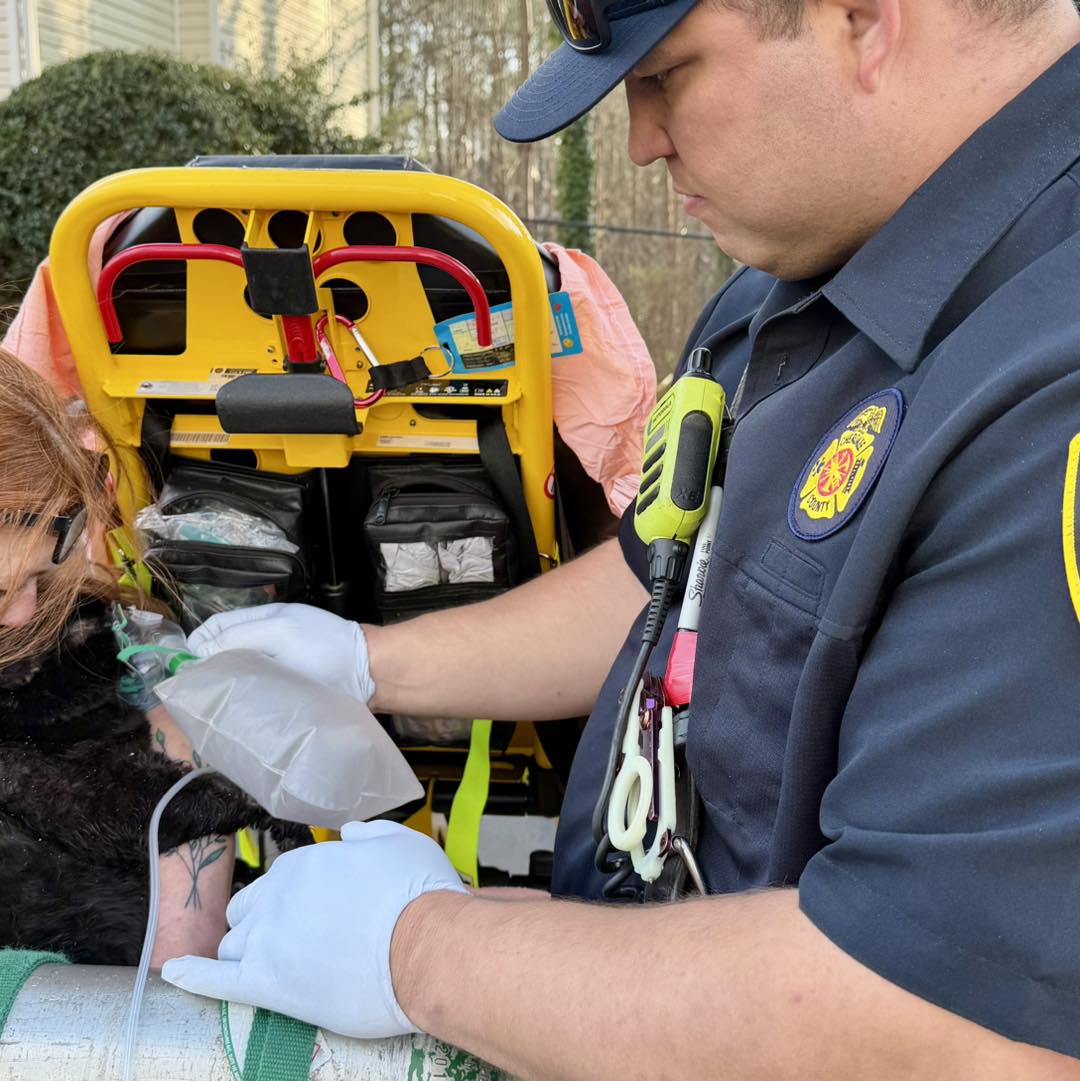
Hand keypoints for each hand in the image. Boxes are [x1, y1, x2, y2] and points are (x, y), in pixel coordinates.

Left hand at [161, 821, 466, 1037]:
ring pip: (233, 947)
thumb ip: (369, 834)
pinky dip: (190, 976)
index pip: (279, 883)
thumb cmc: (419, 893)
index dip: (296, 902)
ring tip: (275, 971)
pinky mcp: (266, 984)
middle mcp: (277, 895)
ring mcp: (267, 939)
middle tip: (294, 945)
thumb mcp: (400, 843)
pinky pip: (213, 980)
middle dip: (261, 925)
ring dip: (247, 955)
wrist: (427, 946)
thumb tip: (350, 833)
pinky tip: (174, 973)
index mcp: (305, 863)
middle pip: (246, 912)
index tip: (316, 916)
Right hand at [187, 603, 374, 702]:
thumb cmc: (325, 648)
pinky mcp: (284, 693)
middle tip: (188, 696)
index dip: (197, 645)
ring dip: (221, 690)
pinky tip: (230, 717)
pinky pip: (253, 696)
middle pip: (224, 655)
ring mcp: (275, 669)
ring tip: (204, 709)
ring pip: (237, 677)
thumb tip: (198, 650)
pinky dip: (239, 704)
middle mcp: (266, 644)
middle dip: (205, 671)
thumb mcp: (279, 632)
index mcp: (263, 622)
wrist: (370, 675)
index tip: (181, 670)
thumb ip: (238, 636)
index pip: (217, 628)